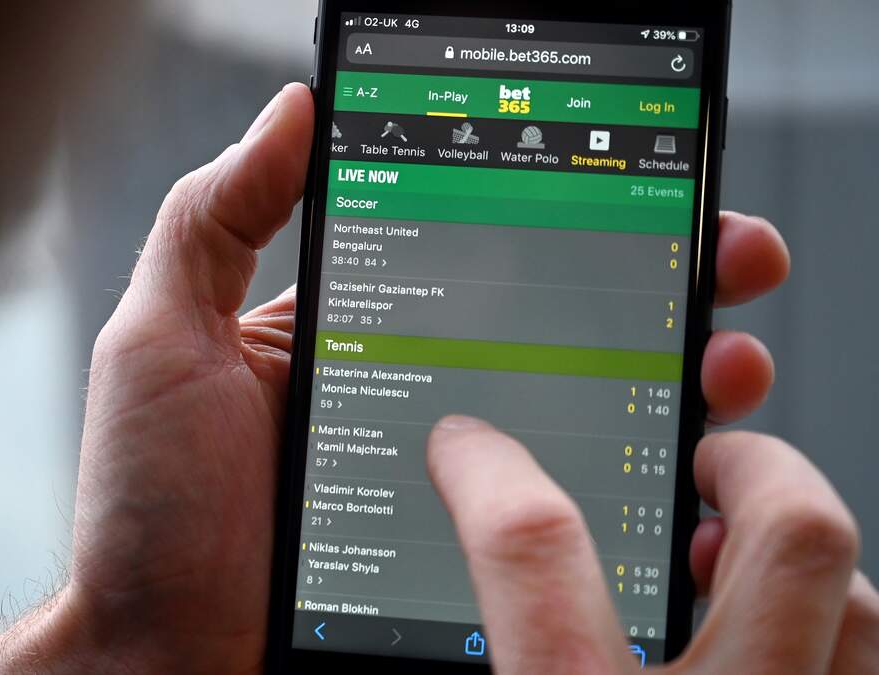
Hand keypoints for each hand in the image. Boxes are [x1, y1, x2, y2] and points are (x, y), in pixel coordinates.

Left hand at [0, 83, 794, 673]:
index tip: (649, 189)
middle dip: (653, 289)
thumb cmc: (148, 508)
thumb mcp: (163, 341)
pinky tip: (681, 480)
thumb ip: (216, 222)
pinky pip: (569, 526)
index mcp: (357, 337)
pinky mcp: (468, 564)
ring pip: (582, 420)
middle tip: (730, 262)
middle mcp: (416, 399)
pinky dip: (635, 498)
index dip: (563, 216)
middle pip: (554, 330)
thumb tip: (295, 107)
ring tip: (726, 366)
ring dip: (668, 384)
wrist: (159, 660)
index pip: (478, 256)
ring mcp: (450, 485)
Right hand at [428, 419, 877, 672]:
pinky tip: (780, 642)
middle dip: (752, 462)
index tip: (467, 446)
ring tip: (732, 546)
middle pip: (789, 535)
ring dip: (796, 554)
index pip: (532, 548)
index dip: (491, 470)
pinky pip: (866, 668)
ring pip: (859, 603)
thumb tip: (364, 637)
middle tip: (706, 450)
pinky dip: (830, 633)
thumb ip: (476, 647)